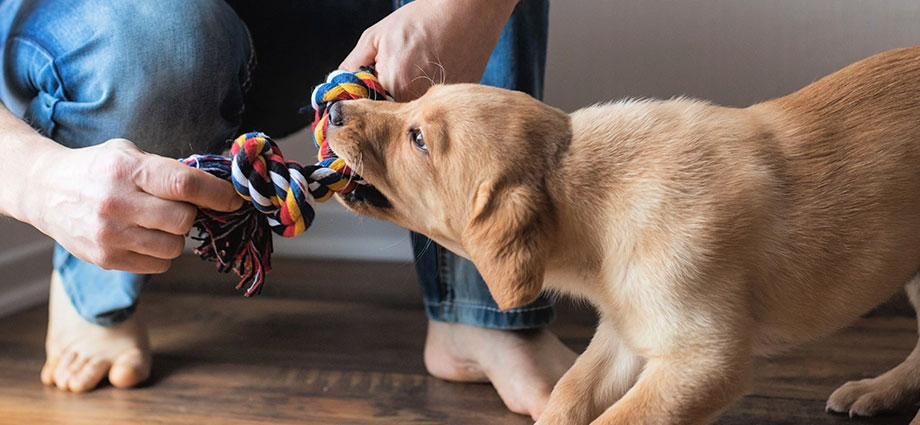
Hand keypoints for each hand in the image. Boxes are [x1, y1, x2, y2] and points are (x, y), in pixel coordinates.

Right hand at [25, 138, 242, 273]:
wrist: (44, 190)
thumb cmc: (97, 168)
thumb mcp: (129, 154)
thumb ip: (169, 170)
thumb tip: (219, 187)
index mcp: (127, 170)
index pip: (184, 185)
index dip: (218, 194)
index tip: (234, 198)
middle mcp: (117, 204)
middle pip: (184, 220)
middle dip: (191, 213)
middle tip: (179, 206)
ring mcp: (110, 235)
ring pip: (174, 247)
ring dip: (176, 235)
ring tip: (157, 221)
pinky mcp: (106, 259)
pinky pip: (158, 266)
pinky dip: (161, 253)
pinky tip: (145, 236)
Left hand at [340, 0, 518, 100]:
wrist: (466, 13)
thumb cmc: (422, 20)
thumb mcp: (375, 37)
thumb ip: (352, 65)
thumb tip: (338, 85)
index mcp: (394, 87)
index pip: (367, 113)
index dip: (363, 105)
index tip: (362, 97)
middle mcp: (418, 103)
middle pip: (391, 119)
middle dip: (385, 103)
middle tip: (393, 76)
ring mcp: (440, 106)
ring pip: (412, 116)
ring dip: (406, 102)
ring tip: (415, 71)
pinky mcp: (455, 104)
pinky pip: (433, 110)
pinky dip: (428, 99)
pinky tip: (432, 73)